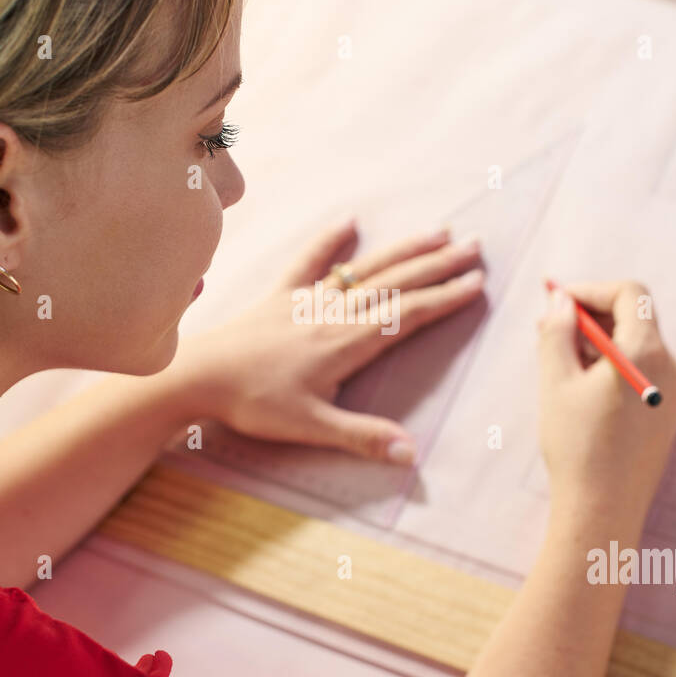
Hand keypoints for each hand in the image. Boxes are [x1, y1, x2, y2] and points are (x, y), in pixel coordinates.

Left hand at [184, 218, 485, 463]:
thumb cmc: (253, 402)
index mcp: (347, 341)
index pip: (408, 314)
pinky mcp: (280, 296)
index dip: (445, 298)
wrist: (198, 375)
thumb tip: (413, 454)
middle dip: (438, 265)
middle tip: (476, 247)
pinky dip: (330, 241)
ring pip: (365, 268)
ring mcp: (307, 299)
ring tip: (438, 233)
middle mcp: (333, 312)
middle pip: (396, 282)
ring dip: (404, 250)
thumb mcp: (311, 426)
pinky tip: (349, 222)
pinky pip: (309, 261)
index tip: (477, 283)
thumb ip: (363, 438)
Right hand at [535, 280, 675, 522]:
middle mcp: (671, 368)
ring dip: (600, 341)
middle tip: (549, 326)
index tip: (558, 301)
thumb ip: (558, 331)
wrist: (602, 510)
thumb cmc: (577, 446)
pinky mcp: (669, 415)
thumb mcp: (556, 381)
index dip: (591, 290)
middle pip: (635, 318)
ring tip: (559, 359)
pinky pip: (644, 373)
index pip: (630, 294)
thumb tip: (561, 301)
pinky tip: (582, 386)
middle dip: (592, 315)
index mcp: (648, 353)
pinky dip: (614, 366)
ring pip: (638, 346)